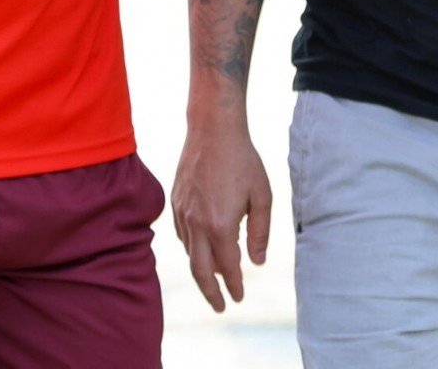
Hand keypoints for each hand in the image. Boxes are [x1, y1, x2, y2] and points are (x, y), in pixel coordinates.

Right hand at [171, 118, 273, 312]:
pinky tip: (201, 250)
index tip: (239, 299)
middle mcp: (197, 224)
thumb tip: (257, 263)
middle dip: (211, 293)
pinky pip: (182, 236)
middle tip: (220, 307)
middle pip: (200, 271)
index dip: (234, 286)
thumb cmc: (243, 161)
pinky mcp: (175, 202)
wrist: (213, 130)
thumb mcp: (262, 196)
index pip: (227, 268)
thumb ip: (260, 232)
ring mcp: (182, 213)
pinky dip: (192, 249)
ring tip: (212, 282)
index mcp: (220, 225)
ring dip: (201, 272)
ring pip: (189, 254)